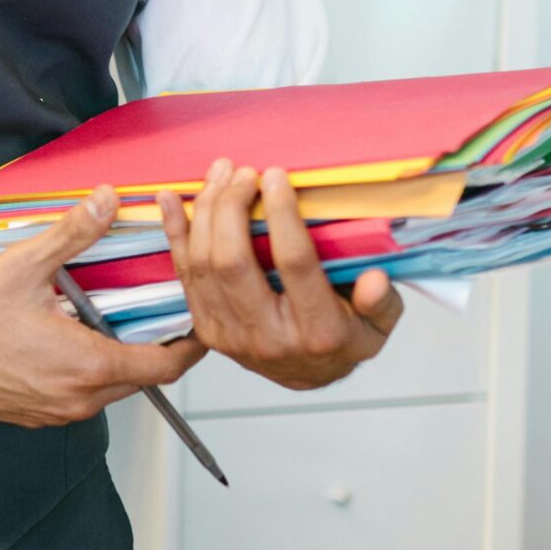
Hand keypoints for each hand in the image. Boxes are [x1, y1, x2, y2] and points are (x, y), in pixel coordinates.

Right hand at [0, 185, 203, 425]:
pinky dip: (91, 371)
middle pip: (144, 377)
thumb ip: (73, 233)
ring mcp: (58, 411)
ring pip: (113, 388)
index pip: (166, 365)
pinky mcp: (39, 415)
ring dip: (121, 358)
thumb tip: (107, 201)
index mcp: (88, 365)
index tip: (200, 321)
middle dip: (157, 345)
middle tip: (160, 310)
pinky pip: (83, 396)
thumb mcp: (23, 266)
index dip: (192, 344)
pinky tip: (72, 339)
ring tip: (113, 319)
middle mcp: (79, 398)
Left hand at [159, 161, 401, 390]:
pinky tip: (171, 200)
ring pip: (203, 264)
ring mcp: (229, 334)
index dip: (282, 215)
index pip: (293, 264)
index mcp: (315, 332)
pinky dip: (175, 232)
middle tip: (245, 172)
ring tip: (221, 174)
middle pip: (233, 262)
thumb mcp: (378, 326)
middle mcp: (266, 337)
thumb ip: (379, 302)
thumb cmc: (344, 339)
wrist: (308, 376)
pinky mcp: (206, 328)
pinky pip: (184, 273)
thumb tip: (374, 279)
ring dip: (206, 211)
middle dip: (232, 207)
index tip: (276, 176)